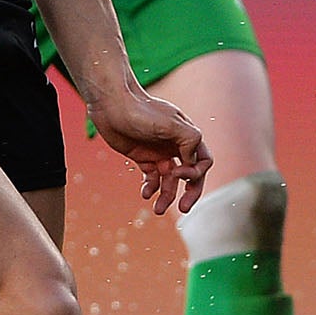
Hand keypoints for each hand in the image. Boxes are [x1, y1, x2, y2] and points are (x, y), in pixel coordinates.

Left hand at [90, 86, 210, 216]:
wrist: (112, 104)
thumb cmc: (142, 111)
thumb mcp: (171, 123)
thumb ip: (190, 140)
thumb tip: (192, 163)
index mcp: (187, 137)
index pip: (203, 162)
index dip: (195, 173)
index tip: (178, 172)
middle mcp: (176, 146)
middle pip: (190, 175)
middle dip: (189, 193)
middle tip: (184, 209)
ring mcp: (159, 152)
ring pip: (169, 181)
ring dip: (167, 196)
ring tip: (158, 210)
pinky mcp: (143, 157)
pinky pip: (152, 178)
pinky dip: (150, 188)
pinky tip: (145, 193)